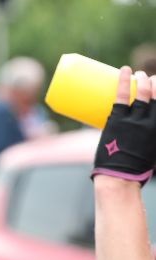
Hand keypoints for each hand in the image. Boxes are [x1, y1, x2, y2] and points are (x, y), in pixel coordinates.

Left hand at [91, 68, 155, 184]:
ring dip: (142, 80)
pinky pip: (122, 96)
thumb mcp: (150, 149)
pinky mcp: (118, 120)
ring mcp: (134, 120)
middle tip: (148, 79)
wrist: (118, 177)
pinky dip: (124, 81)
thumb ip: (148, 137)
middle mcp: (152, 122)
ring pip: (142, 92)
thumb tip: (139, 128)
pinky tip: (125, 70)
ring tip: (138, 75)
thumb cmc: (133, 167)